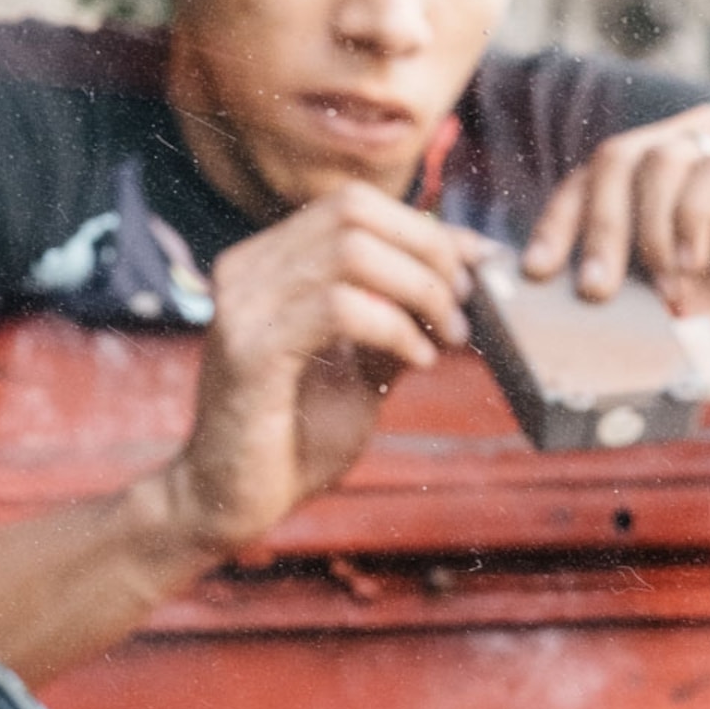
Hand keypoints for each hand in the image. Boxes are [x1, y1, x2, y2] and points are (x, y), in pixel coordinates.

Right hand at [160, 186, 482, 558]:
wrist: (232, 502)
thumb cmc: (296, 442)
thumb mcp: (363, 374)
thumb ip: (398, 324)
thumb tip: (459, 285)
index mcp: (270, 264)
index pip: (353, 206)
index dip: (426, 229)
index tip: (477, 270)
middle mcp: (249, 269)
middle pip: (354, 212)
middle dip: (428, 253)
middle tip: (464, 308)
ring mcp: (243, 304)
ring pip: (350, 252)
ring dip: (418, 290)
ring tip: (448, 337)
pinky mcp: (250, 350)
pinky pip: (337, 307)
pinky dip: (393, 327)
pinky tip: (419, 359)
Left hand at [522, 105, 709, 308]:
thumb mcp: (677, 290)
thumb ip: (634, 284)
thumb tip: (574, 299)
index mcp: (660, 166)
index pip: (592, 174)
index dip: (558, 220)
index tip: (537, 272)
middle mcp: (690, 140)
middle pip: (616, 158)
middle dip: (598, 230)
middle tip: (596, 292)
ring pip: (659, 162)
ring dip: (651, 237)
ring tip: (669, 292)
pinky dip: (691, 224)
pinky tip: (692, 266)